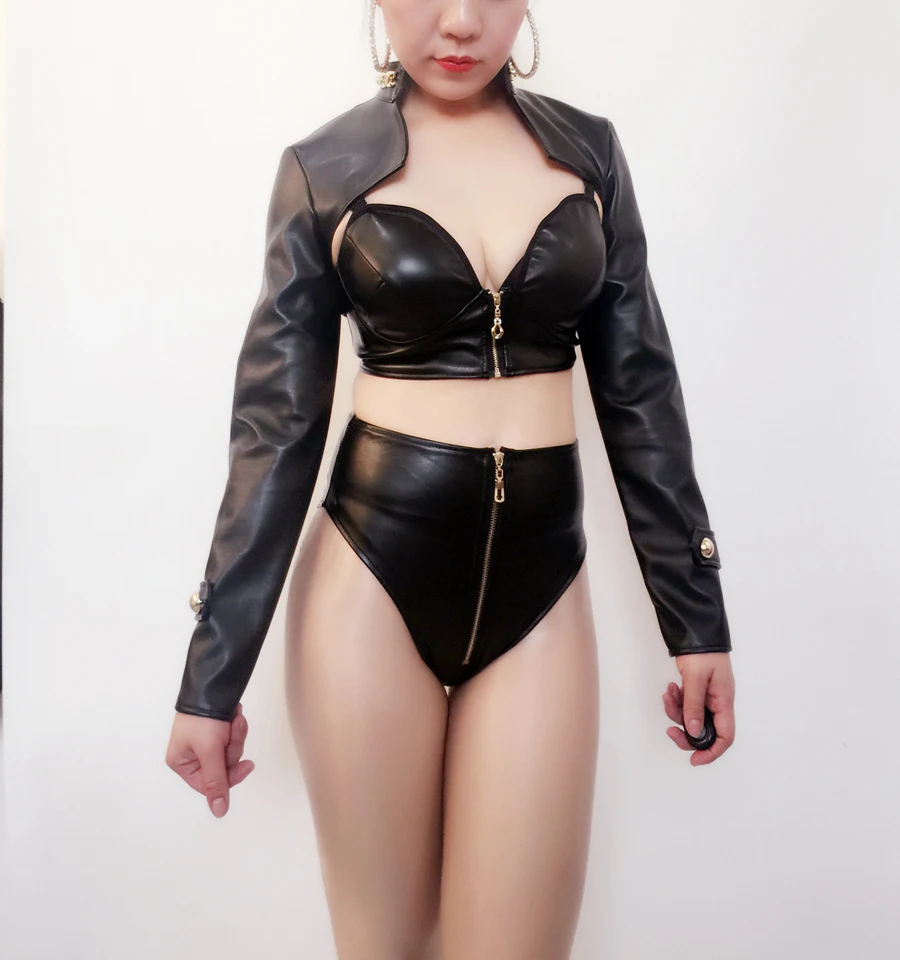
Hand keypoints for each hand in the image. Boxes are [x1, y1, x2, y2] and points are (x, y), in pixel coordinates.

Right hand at [165, 701, 255, 815]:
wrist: (212, 685)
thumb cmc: (204, 719)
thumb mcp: (210, 752)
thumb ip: (216, 782)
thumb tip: (219, 812)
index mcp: (182, 764)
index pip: (210, 784)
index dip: (230, 776)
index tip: (247, 765)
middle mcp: (192, 756)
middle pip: (223, 767)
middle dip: (232, 747)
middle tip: (231, 730)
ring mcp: (205, 743)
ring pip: (231, 752)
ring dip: (236, 734)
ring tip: (233, 718)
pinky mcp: (217, 731)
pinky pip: (233, 738)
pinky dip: (236, 727)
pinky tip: (235, 715)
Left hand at [662, 652, 734, 765]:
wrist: (696, 632)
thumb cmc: (703, 652)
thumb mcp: (696, 679)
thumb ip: (694, 706)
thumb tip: (693, 732)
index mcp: (724, 702)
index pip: (725, 736)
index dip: (712, 752)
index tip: (696, 760)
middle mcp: (717, 703)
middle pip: (704, 731)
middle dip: (686, 732)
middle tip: (670, 730)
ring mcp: (707, 697)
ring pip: (690, 717)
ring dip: (676, 710)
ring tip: (669, 694)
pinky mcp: (697, 691)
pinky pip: (685, 704)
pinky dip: (676, 700)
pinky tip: (671, 688)